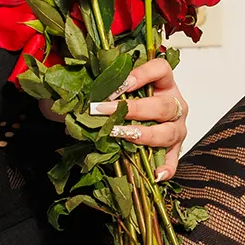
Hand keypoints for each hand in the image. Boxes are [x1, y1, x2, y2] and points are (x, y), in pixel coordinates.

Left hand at [36, 55, 190, 180]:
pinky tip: (155, 174)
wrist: (130, 118)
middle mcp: (174, 103)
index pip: (161, 69)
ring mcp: (176, 126)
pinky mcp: (174, 147)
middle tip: (104, 111)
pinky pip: (174, 159)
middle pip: (163, 105)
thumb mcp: (109, 89)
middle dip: (133, 109)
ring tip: (123, 136)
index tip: (121, 84)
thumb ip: (96, 86)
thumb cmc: (121, 101)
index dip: (144, 74)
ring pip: (170, 131)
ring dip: (145, 135)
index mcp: (162, 82)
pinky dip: (167, 167)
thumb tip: (67, 97)